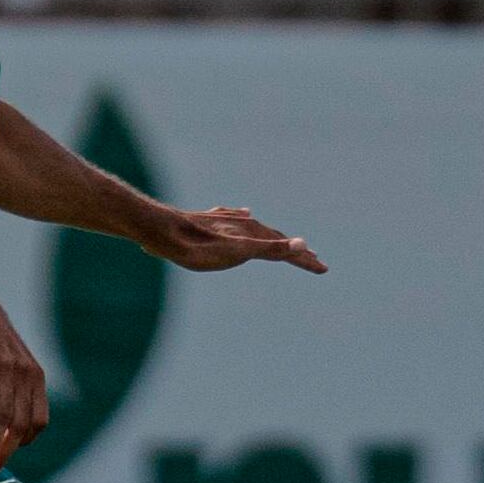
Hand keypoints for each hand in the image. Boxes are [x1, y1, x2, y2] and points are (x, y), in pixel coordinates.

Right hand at [0, 286, 48, 474]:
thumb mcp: (8, 360)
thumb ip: (13, 385)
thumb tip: (8, 414)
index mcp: (36, 377)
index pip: (38, 421)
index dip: (24, 441)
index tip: (6, 454)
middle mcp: (26, 375)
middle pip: (21, 425)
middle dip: (7, 452)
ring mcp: (7, 369)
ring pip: (4, 418)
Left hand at [142, 205, 325, 275]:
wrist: (161, 231)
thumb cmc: (199, 247)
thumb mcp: (238, 252)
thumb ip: (270, 249)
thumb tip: (303, 243)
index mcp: (251, 233)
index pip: (285, 248)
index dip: (304, 259)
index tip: (322, 268)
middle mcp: (242, 224)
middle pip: (274, 238)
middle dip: (293, 250)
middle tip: (312, 259)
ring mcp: (226, 222)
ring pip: (256, 229)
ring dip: (273, 238)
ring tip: (285, 243)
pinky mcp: (209, 221)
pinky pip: (236, 219)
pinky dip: (247, 221)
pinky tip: (244, 214)